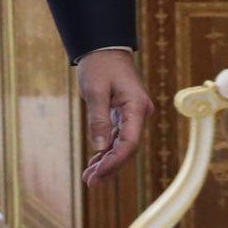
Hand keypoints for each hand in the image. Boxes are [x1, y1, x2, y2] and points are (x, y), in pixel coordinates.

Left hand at [77, 49, 152, 185]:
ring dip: (107, 161)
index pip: (129, 143)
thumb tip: (99, 148)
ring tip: (89, 177)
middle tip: (90, 182)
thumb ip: (98, 119)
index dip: (114, 162)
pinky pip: (118, 136)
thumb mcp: (95, 90)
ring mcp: (133, 114)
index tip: (97, 175)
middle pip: (128, 148)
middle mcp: (138, 113)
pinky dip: (106, 149)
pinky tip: (95, 162)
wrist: (104, 46)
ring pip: (123, 145)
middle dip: (110, 166)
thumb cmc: (99, 64)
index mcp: (135, 107)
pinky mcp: (125, 113)